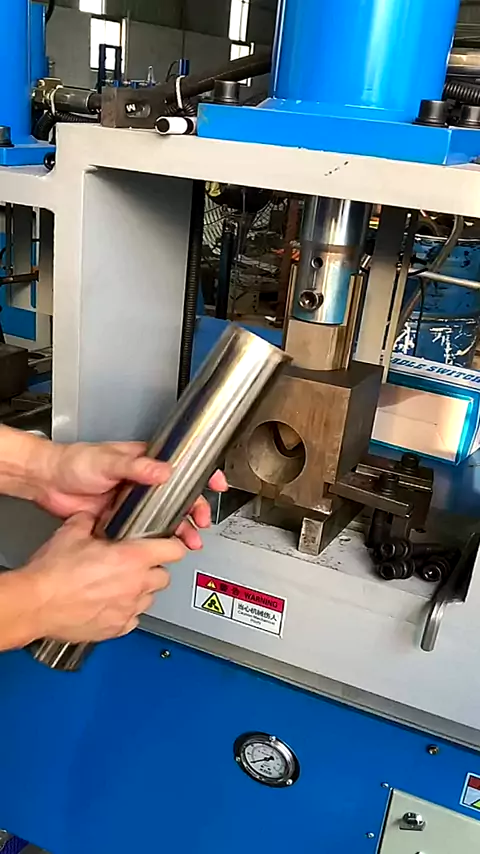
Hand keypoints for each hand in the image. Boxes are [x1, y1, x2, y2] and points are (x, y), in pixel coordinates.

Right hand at [21, 513, 186, 642]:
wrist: (36, 604)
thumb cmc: (53, 573)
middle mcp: (135, 585)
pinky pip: (132, 619)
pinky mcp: (116, 629)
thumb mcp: (72, 532)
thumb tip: (92, 517)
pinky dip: (126, 613)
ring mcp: (127, 609)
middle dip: (154, 569)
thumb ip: (89, 521)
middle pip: (164, 576)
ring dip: (140, 591)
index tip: (168, 543)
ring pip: (149, 599)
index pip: (174, 550)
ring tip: (121, 584)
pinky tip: (111, 604)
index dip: (172, 544)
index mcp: (131, 558)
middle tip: (137, 564)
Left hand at [34, 441, 227, 549]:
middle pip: (179, 496)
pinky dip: (157, 540)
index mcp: (144, 462)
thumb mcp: (107, 460)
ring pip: (166, 516)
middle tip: (201, 521)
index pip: (181, 465)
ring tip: (189, 541)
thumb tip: (164, 471)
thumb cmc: (75, 461)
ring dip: (180, 528)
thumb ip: (137, 466)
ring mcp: (133, 501)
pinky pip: (146, 531)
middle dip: (195, 509)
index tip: (216, 483)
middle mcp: (143, 482)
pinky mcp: (122, 519)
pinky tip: (164, 547)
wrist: (48, 481)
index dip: (202, 474)